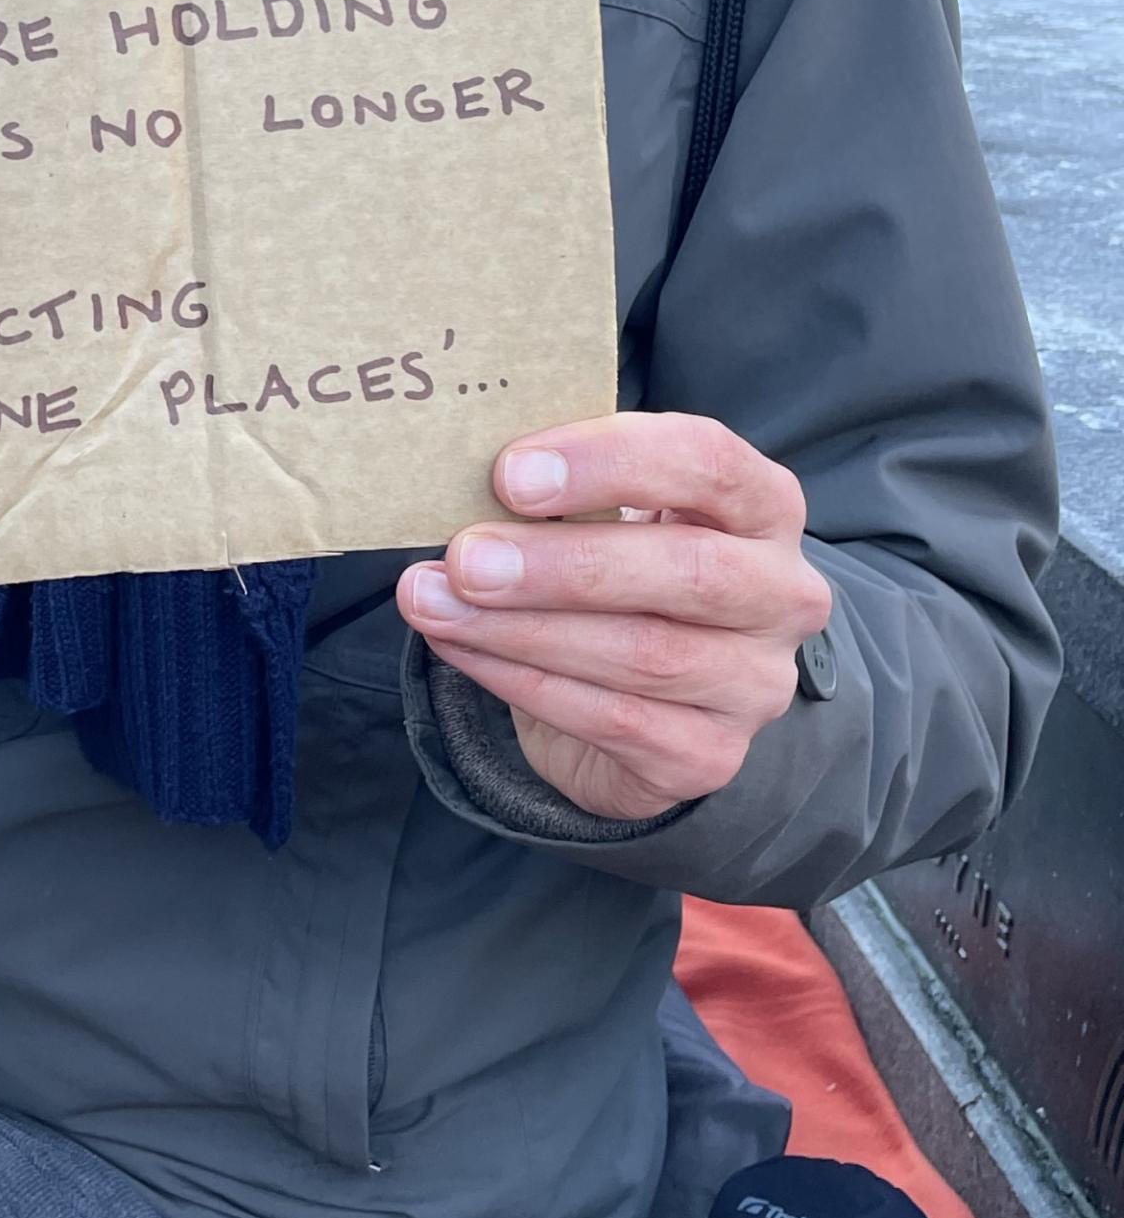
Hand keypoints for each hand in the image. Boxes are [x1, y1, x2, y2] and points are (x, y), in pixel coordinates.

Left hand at [396, 413, 831, 822]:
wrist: (647, 698)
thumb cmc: (618, 571)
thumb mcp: (603, 515)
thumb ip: (559, 495)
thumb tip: (456, 480)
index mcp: (762, 504)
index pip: (707, 461)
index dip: (608, 462)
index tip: (509, 474)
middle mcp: (782, 593)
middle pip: (690, 571)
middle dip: (562, 566)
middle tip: (466, 559)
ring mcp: (755, 683)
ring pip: (644, 656)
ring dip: (522, 630)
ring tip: (436, 603)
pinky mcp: (710, 755)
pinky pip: (612, 720)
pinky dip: (523, 682)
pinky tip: (462, 650)